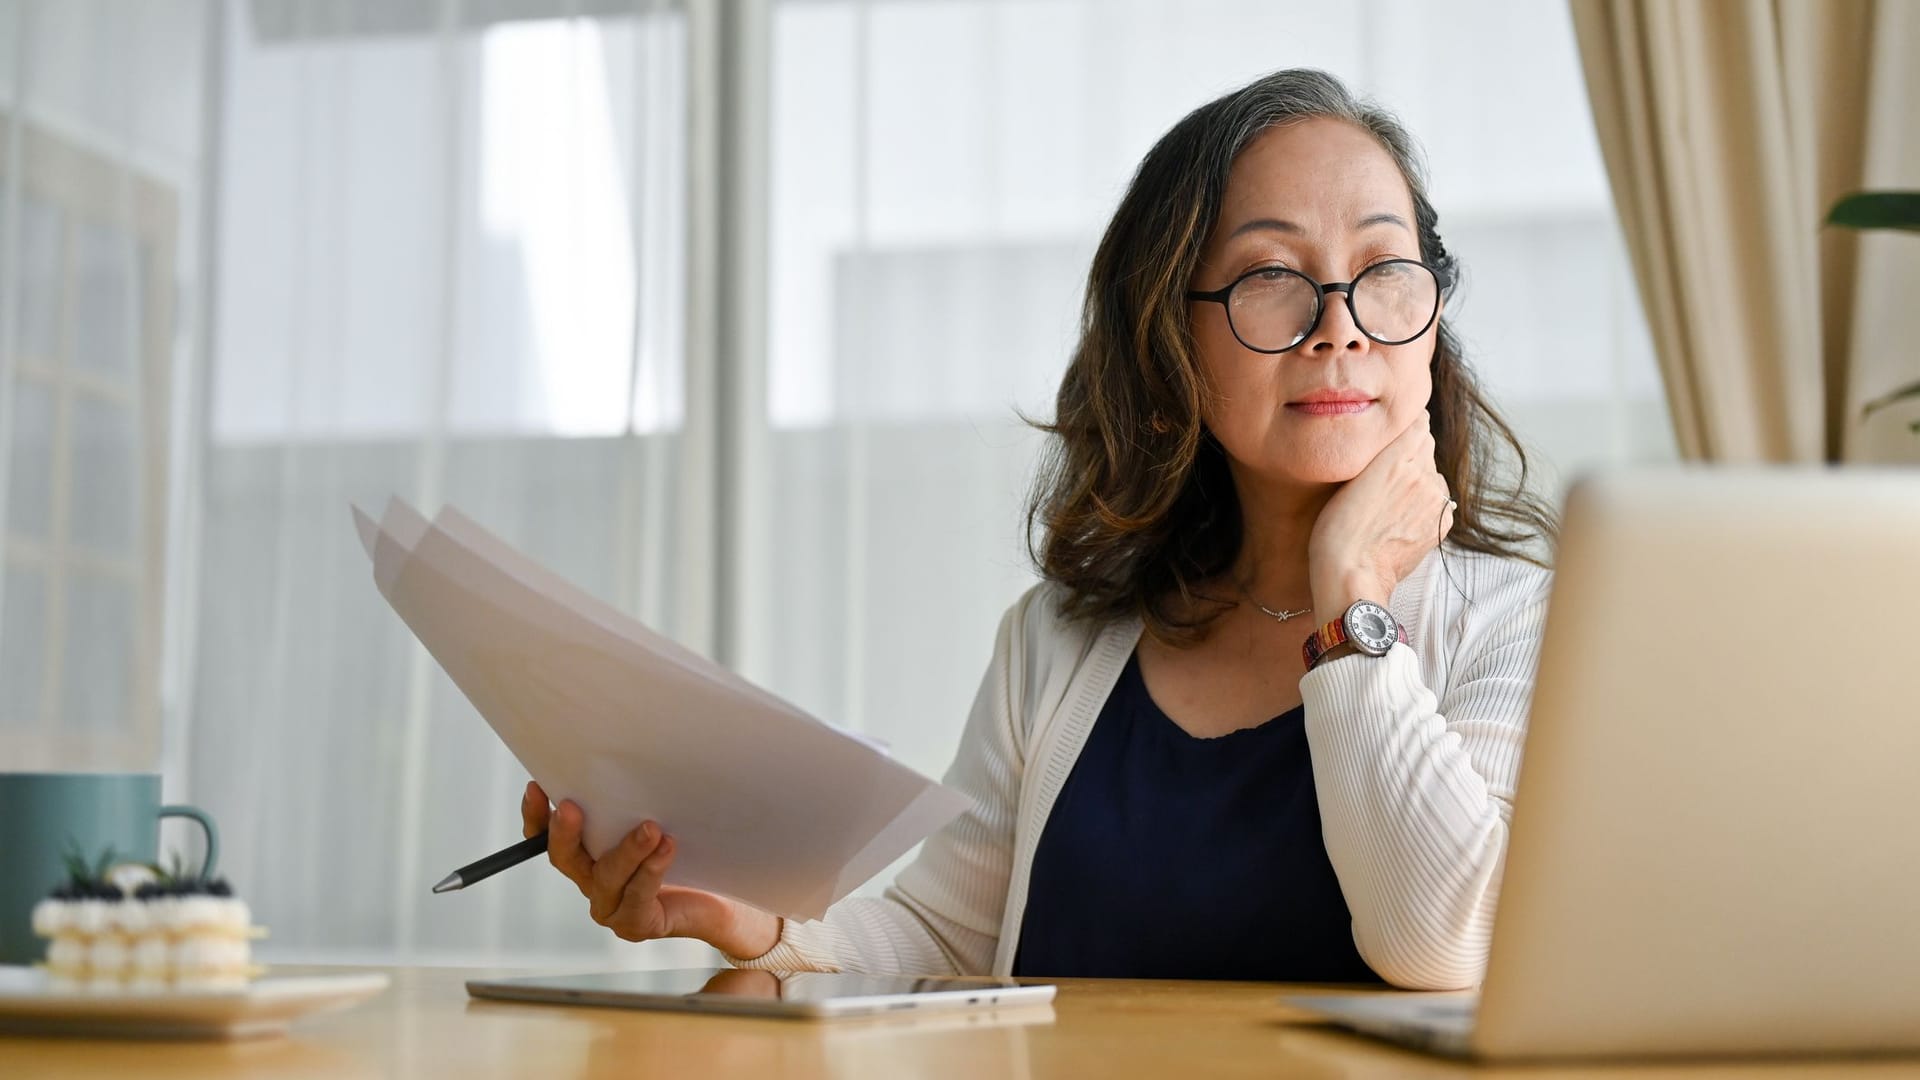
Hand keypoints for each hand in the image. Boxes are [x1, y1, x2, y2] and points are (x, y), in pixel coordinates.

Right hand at [521, 781, 781, 957]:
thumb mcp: (657, 817)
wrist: (722, 899)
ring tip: (650, 827)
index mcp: (587, 854)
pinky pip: (638, 896)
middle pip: (565, 859)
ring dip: (626, 850)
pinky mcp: (637, 923)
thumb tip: (633, 757)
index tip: (537, 786)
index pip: (547, 838)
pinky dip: (652, 870)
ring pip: (607, 877)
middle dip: (565, 832)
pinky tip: (667, 848)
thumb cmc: (688, 852)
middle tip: (571, 806)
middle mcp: (592, 881)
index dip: (537, 816)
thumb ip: (637, 799)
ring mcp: (611, 906)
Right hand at [1307, 411, 1453, 620]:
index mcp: (1397, 457)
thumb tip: (1405, 430)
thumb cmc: (1337, 529)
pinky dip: (1426, 504)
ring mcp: (1436, 500)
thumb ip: (1380, 450)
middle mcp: (1423, 474)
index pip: (1417, 423)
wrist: (1353, 575)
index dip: (1404, 429)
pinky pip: (1439, 500)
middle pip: (1426, 447)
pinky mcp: (1441, 522)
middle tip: (1381, 479)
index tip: (1389, 439)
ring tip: (1390, 502)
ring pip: (1433, 474)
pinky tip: (1402, 518)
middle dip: (1409, 455)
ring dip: (1418, 480)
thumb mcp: (1348, 478)